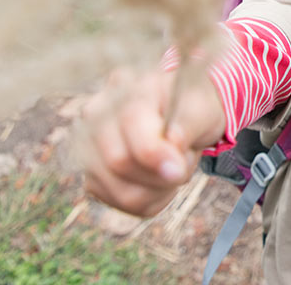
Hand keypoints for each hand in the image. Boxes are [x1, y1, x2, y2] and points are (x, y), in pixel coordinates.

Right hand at [79, 66, 225, 216]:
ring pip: (123, 192)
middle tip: (185, 159)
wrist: (182, 114)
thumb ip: (188, 122)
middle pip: (119, 162)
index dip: (155, 153)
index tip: (179, 168)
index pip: (130, 122)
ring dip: (161, 187)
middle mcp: (97, 114)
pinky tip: (160, 177)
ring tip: (174, 164)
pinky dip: (153, 198)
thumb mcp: (201, 105)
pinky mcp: (93, 177)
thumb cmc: (192, 106)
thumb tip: (172, 143)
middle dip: (163, 173)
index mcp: (126, 86)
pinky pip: (125, 204)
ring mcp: (89, 147)